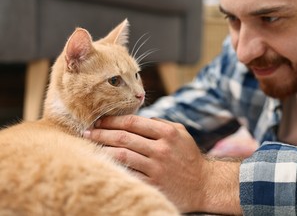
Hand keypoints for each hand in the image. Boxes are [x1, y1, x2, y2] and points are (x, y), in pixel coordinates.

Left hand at [84, 115, 241, 213]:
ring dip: (102, 149)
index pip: (132, 122)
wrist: (204, 184)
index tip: (99, 120)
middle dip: (101, 133)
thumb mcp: (181, 133)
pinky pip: (128, 174)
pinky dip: (113, 167)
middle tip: (86, 132)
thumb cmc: (189, 156)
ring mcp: (156, 168)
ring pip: (121, 155)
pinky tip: (102, 163)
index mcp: (167, 133)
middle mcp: (161, 148)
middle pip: (123, 137)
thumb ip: (160, 123)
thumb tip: (139, 119)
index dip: (112, 120)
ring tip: (89, 146)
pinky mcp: (154, 184)